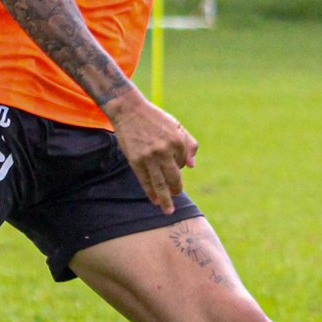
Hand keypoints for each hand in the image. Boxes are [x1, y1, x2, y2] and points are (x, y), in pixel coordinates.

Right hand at [105, 89, 196, 213]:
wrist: (129, 111)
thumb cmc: (154, 118)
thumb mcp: (176, 126)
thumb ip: (188, 144)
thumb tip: (192, 166)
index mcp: (178, 141)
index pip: (183, 163)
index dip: (180, 166)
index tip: (174, 165)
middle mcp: (165, 150)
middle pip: (174, 178)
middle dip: (176, 190)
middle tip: (176, 196)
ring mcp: (150, 157)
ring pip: (160, 184)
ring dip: (165, 199)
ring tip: (168, 210)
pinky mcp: (136, 160)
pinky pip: (145, 181)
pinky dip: (150, 192)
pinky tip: (154, 200)